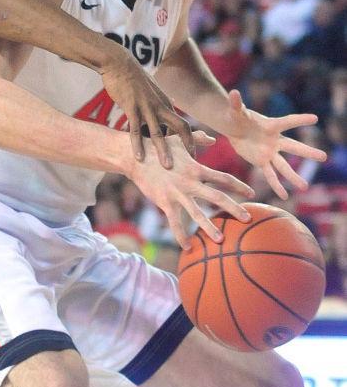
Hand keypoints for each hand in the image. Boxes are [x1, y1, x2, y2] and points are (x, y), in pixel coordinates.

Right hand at [101, 47, 194, 167]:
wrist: (119, 62)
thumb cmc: (134, 77)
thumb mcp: (152, 88)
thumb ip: (160, 100)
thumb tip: (168, 105)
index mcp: (165, 103)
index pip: (182, 125)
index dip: (188, 141)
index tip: (191, 155)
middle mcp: (160, 106)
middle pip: (179, 128)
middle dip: (186, 147)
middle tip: (190, 165)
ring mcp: (146, 107)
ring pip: (158, 132)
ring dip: (163, 151)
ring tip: (167, 167)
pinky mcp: (131, 107)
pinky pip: (135, 129)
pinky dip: (138, 144)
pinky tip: (139, 157)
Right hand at [128, 131, 254, 248]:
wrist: (135, 156)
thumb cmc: (158, 146)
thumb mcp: (179, 140)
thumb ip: (198, 139)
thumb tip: (212, 138)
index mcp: (196, 168)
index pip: (223, 178)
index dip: (238, 186)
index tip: (252, 194)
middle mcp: (190, 182)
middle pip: (217, 197)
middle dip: (234, 208)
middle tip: (248, 219)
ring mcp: (177, 193)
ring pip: (197, 213)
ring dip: (210, 227)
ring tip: (221, 240)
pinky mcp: (164, 202)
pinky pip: (175, 222)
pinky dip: (180, 235)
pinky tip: (187, 247)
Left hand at [225, 89, 326, 199]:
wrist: (234, 128)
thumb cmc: (237, 116)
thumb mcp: (235, 110)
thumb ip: (235, 103)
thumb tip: (233, 92)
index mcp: (271, 125)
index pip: (287, 122)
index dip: (300, 120)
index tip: (314, 118)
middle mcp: (275, 140)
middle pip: (293, 147)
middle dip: (308, 152)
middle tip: (324, 157)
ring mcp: (270, 152)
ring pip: (284, 166)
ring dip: (293, 176)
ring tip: (304, 187)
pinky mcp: (261, 161)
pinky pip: (270, 175)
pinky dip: (276, 185)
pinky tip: (284, 196)